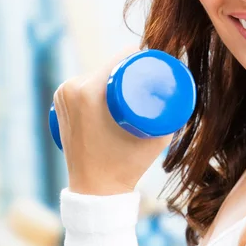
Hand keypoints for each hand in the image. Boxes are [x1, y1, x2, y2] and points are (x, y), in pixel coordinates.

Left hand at [53, 45, 173, 195]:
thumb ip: (173, 115)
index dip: (139, 53)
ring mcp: (61, 95)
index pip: (119, 59)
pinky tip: (108, 82)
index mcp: (88, 91)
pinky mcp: (59, 103)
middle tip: (148, 73)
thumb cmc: (125, 166)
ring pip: (93, 73)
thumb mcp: (156, 138)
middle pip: (106, 65)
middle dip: (127, 65)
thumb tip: (186, 93)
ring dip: (111, 73)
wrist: (94, 191)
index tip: (154, 60)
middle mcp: (70, 88)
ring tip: (132, 79)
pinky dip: (95, 81)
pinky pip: (81, 83)